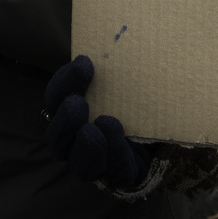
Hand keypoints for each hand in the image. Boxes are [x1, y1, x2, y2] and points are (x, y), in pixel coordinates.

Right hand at [43, 55, 149, 188]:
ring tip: (94, 126)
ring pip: (79, 163)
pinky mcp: (119, 176)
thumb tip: (109, 42)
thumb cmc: (131, 106)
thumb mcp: (117, 88)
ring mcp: (95, 165)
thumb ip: (108, 73)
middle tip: (78, 103)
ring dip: (85, 144)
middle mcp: (74, 144)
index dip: (65, 82)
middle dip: (65, 120)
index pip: (55, 99)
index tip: (85, 62)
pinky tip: (116, 134)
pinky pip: (113, 169)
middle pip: (57, 138)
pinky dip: (114, 151)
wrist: (162, 136)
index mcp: (68, 117)